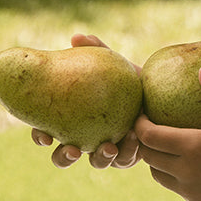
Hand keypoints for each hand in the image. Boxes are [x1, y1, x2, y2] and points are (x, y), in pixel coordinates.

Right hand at [31, 33, 141, 168]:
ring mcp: (107, 150)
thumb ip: (97, 51)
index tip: (44, 136)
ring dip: (100, 158)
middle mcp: (85, 138)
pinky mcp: (129, 154)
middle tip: (73, 150)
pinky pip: (125, 159)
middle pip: (64, 157)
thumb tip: (78, 37)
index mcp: (71, 119)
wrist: (159, 91)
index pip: (46, 131)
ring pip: (96, 162)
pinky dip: (128, 150)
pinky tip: (134, 138)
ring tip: (110, 147)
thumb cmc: (128, 77)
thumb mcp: (114, 63)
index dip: (40, 137)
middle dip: (65, 157)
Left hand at [135, 65, 200, 200]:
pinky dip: (173, 174)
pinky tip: (187, 163)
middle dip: (144, 142)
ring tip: (166, 145)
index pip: (149, 136)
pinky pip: (175, 186)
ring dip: (156, 160)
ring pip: (157, 175)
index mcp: (194, 147)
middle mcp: (186, 171)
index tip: (142, 115)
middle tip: (151, 128)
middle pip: (148, 157)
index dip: (139, 125)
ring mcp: (190, 190)